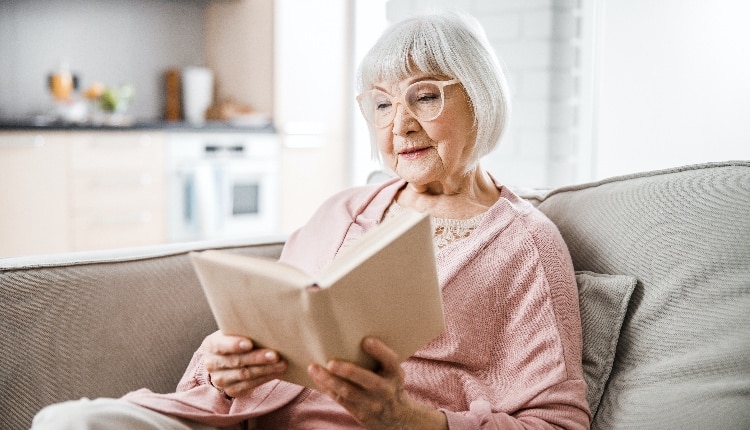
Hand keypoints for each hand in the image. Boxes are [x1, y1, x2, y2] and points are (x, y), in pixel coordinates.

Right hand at [200, 330, 286, 397]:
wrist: (226, 361)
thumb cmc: (235, 340)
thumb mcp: (233, 332)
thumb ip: (242, 330)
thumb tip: (268, 327)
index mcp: (210, 345)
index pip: (221, 345)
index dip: (234, 344)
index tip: (249, 343)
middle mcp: (212, 363)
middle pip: (237, 361)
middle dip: (257, 358)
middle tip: (275, 355)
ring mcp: (220, 379)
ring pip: (245, 374)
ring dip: (266, 369)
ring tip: (281, 364)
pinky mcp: (231, 390)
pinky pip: (250, 385)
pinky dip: (265, 378)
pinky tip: (276, 372)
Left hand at [308, 337, 446, 429]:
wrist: (396, 416)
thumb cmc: (388, 381)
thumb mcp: (392, 371)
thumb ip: (380, 356)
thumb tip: (353, 329)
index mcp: (395, 374)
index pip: (390, 361)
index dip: (380, 351)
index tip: (366, 340)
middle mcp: (385, 389)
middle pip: (367, 380)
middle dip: (348, 371)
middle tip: (331, 363)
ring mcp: (373, 403)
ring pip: (349, 392)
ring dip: (329, 380)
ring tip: (314, 368)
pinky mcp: (360, 413)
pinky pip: (341, 400)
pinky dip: (327, 388)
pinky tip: (317, 377)